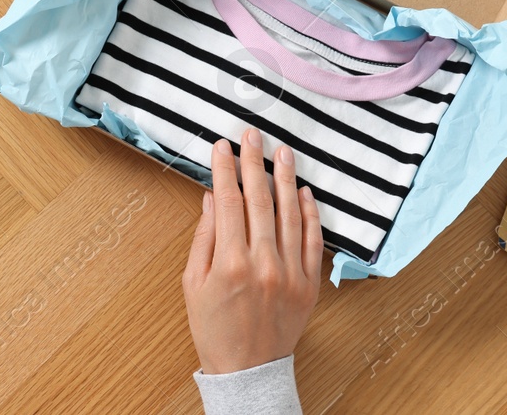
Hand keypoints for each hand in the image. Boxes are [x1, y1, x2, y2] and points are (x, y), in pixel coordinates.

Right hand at [182, 129, 322, 374]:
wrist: (247, 371)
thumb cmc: (214, 328)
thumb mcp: (193, 283)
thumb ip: (204, 238)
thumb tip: (211, 198)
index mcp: (230, 263)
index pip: (228, 202)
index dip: (224, 170)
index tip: (222, 147)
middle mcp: (263, 264)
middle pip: (260, 200)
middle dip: (253, 162)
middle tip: (252, 135)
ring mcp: (291, 273)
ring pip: (290, 214)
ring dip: (285, 178)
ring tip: (281, 152)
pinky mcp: (310, 284)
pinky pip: (313, 241)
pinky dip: (310, 214)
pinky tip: (304, 191)